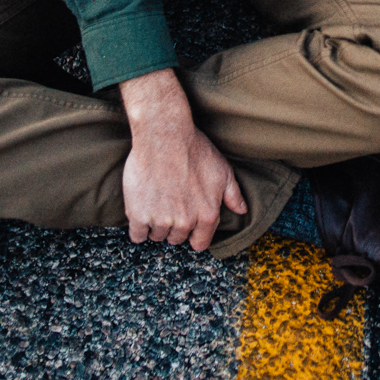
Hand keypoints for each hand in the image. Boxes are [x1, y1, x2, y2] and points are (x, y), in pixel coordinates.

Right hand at [118, 70, 244, 252]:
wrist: (164, 136)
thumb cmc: (194, 150)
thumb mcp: (222, 170)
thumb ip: (233, 195)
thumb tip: (242, 210)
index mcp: (207, 215)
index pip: (200, 243)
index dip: (193, 234)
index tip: (186, 224)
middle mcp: (185, 222)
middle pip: (176, 239)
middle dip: (174, 226)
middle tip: (169, 204)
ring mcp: (161, 220)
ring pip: (157, 236)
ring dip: (155, 225)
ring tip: (155, 201)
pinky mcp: (139, 215)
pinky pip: (137, 235)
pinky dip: (138, 227)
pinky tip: (140, 211)